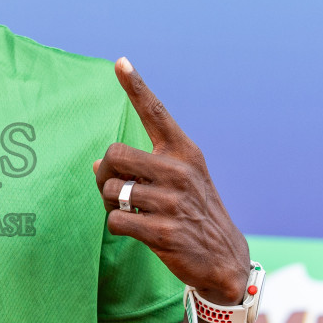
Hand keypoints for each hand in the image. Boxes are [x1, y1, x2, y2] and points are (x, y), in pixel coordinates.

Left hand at [94, 58, 249, 305]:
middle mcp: (180, 170)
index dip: (135, 87)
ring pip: (112, 190)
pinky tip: (137, 231)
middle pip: (114, 155)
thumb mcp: (177, 183)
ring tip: (131, 213)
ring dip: (110, 205)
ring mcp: (174, 201)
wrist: (225, 260)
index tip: (119, 62)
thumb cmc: (192, 214)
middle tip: (115, 191)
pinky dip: (118, 227)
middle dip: (105, 175)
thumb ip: (141, 168)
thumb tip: (97, 165)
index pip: (155, 113)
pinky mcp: (165, 230)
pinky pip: (116, 220)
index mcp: (184, 152)